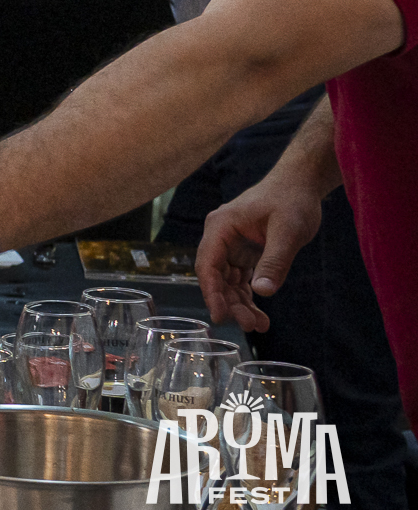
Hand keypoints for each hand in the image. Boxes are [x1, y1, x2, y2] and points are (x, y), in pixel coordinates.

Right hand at [194, 177, 323, 334]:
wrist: (301, 183)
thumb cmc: (292, 200)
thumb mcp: (287, 231)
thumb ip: (274, 261)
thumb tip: (263, 292)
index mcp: (221, 227)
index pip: (208, 265)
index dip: (212, 292)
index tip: (220, 316)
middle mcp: (221, 236)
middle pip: (217, 277)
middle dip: (231, 303)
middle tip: (250, 326)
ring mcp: (232, 244)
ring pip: (228, 280)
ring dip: (240, 303)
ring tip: (260, 325)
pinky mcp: (245, 251)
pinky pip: (241, 277)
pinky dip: (249, 295)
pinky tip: (260, 311)